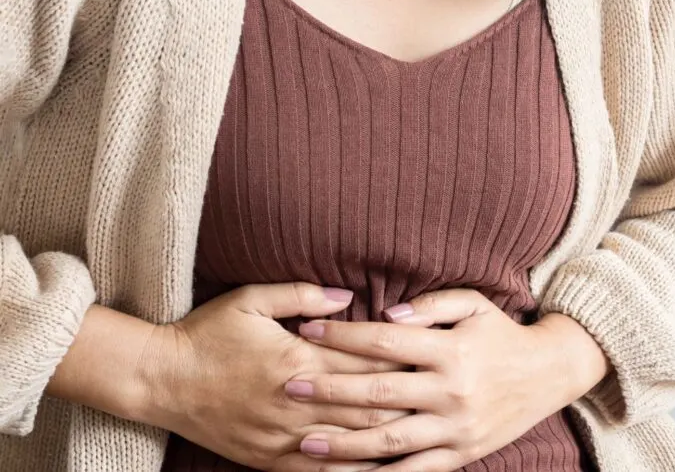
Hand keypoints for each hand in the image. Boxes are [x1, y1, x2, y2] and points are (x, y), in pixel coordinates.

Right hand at [141, 282, 409, 470]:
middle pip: (368, 406)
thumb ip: (301, 295)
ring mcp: (284, 437)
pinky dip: (353, 471)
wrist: (162, 380)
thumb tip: (346, 296)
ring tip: (423, 433)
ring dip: (389, 439)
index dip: (400, 361)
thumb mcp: (250, 300)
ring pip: (351, 445)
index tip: (427, 356)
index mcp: (297, 360)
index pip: (364, 363)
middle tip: (437, 395)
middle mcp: (297, 403)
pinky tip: (378, 466)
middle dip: (406, 401)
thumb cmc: (208, 334)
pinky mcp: (270, 460)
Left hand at [290, 289, 609, 470]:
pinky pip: (416, 471)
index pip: (384, 340)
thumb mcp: (473, 303)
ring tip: (305, 443)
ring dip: (344, 444)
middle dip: (329, 390)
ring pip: (391, 440)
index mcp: (450, 350)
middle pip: (379, 392)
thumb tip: (386, 312)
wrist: (550, 373)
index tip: (307, 330)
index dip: (343, 335)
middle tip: (289, 387)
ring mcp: (456, 429)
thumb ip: (430, 305)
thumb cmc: (502, 332)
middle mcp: (451, 391)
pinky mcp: (462, 454)